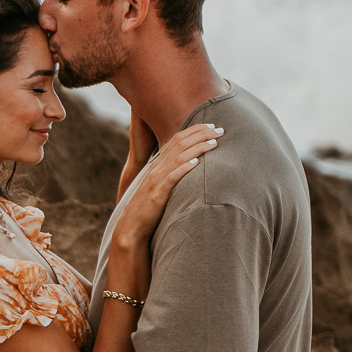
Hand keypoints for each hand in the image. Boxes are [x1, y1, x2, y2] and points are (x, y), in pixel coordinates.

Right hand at [116, 122, 220, 242]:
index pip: (176, 139)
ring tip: (214, 143)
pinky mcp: (157, 194)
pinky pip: (172, 178)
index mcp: (157, 164)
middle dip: (201, 135)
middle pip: (180, 144)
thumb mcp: (159, 185)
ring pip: (179, 157)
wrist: (131, 225)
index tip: (211, 126)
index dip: (194, 130)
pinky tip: (196, 162)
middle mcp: (156, 168)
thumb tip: (189, 165)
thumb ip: (170, 174)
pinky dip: (184, 168)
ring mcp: (156, 180)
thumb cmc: (148, 207)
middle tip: (220, 130)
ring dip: (198, 148)